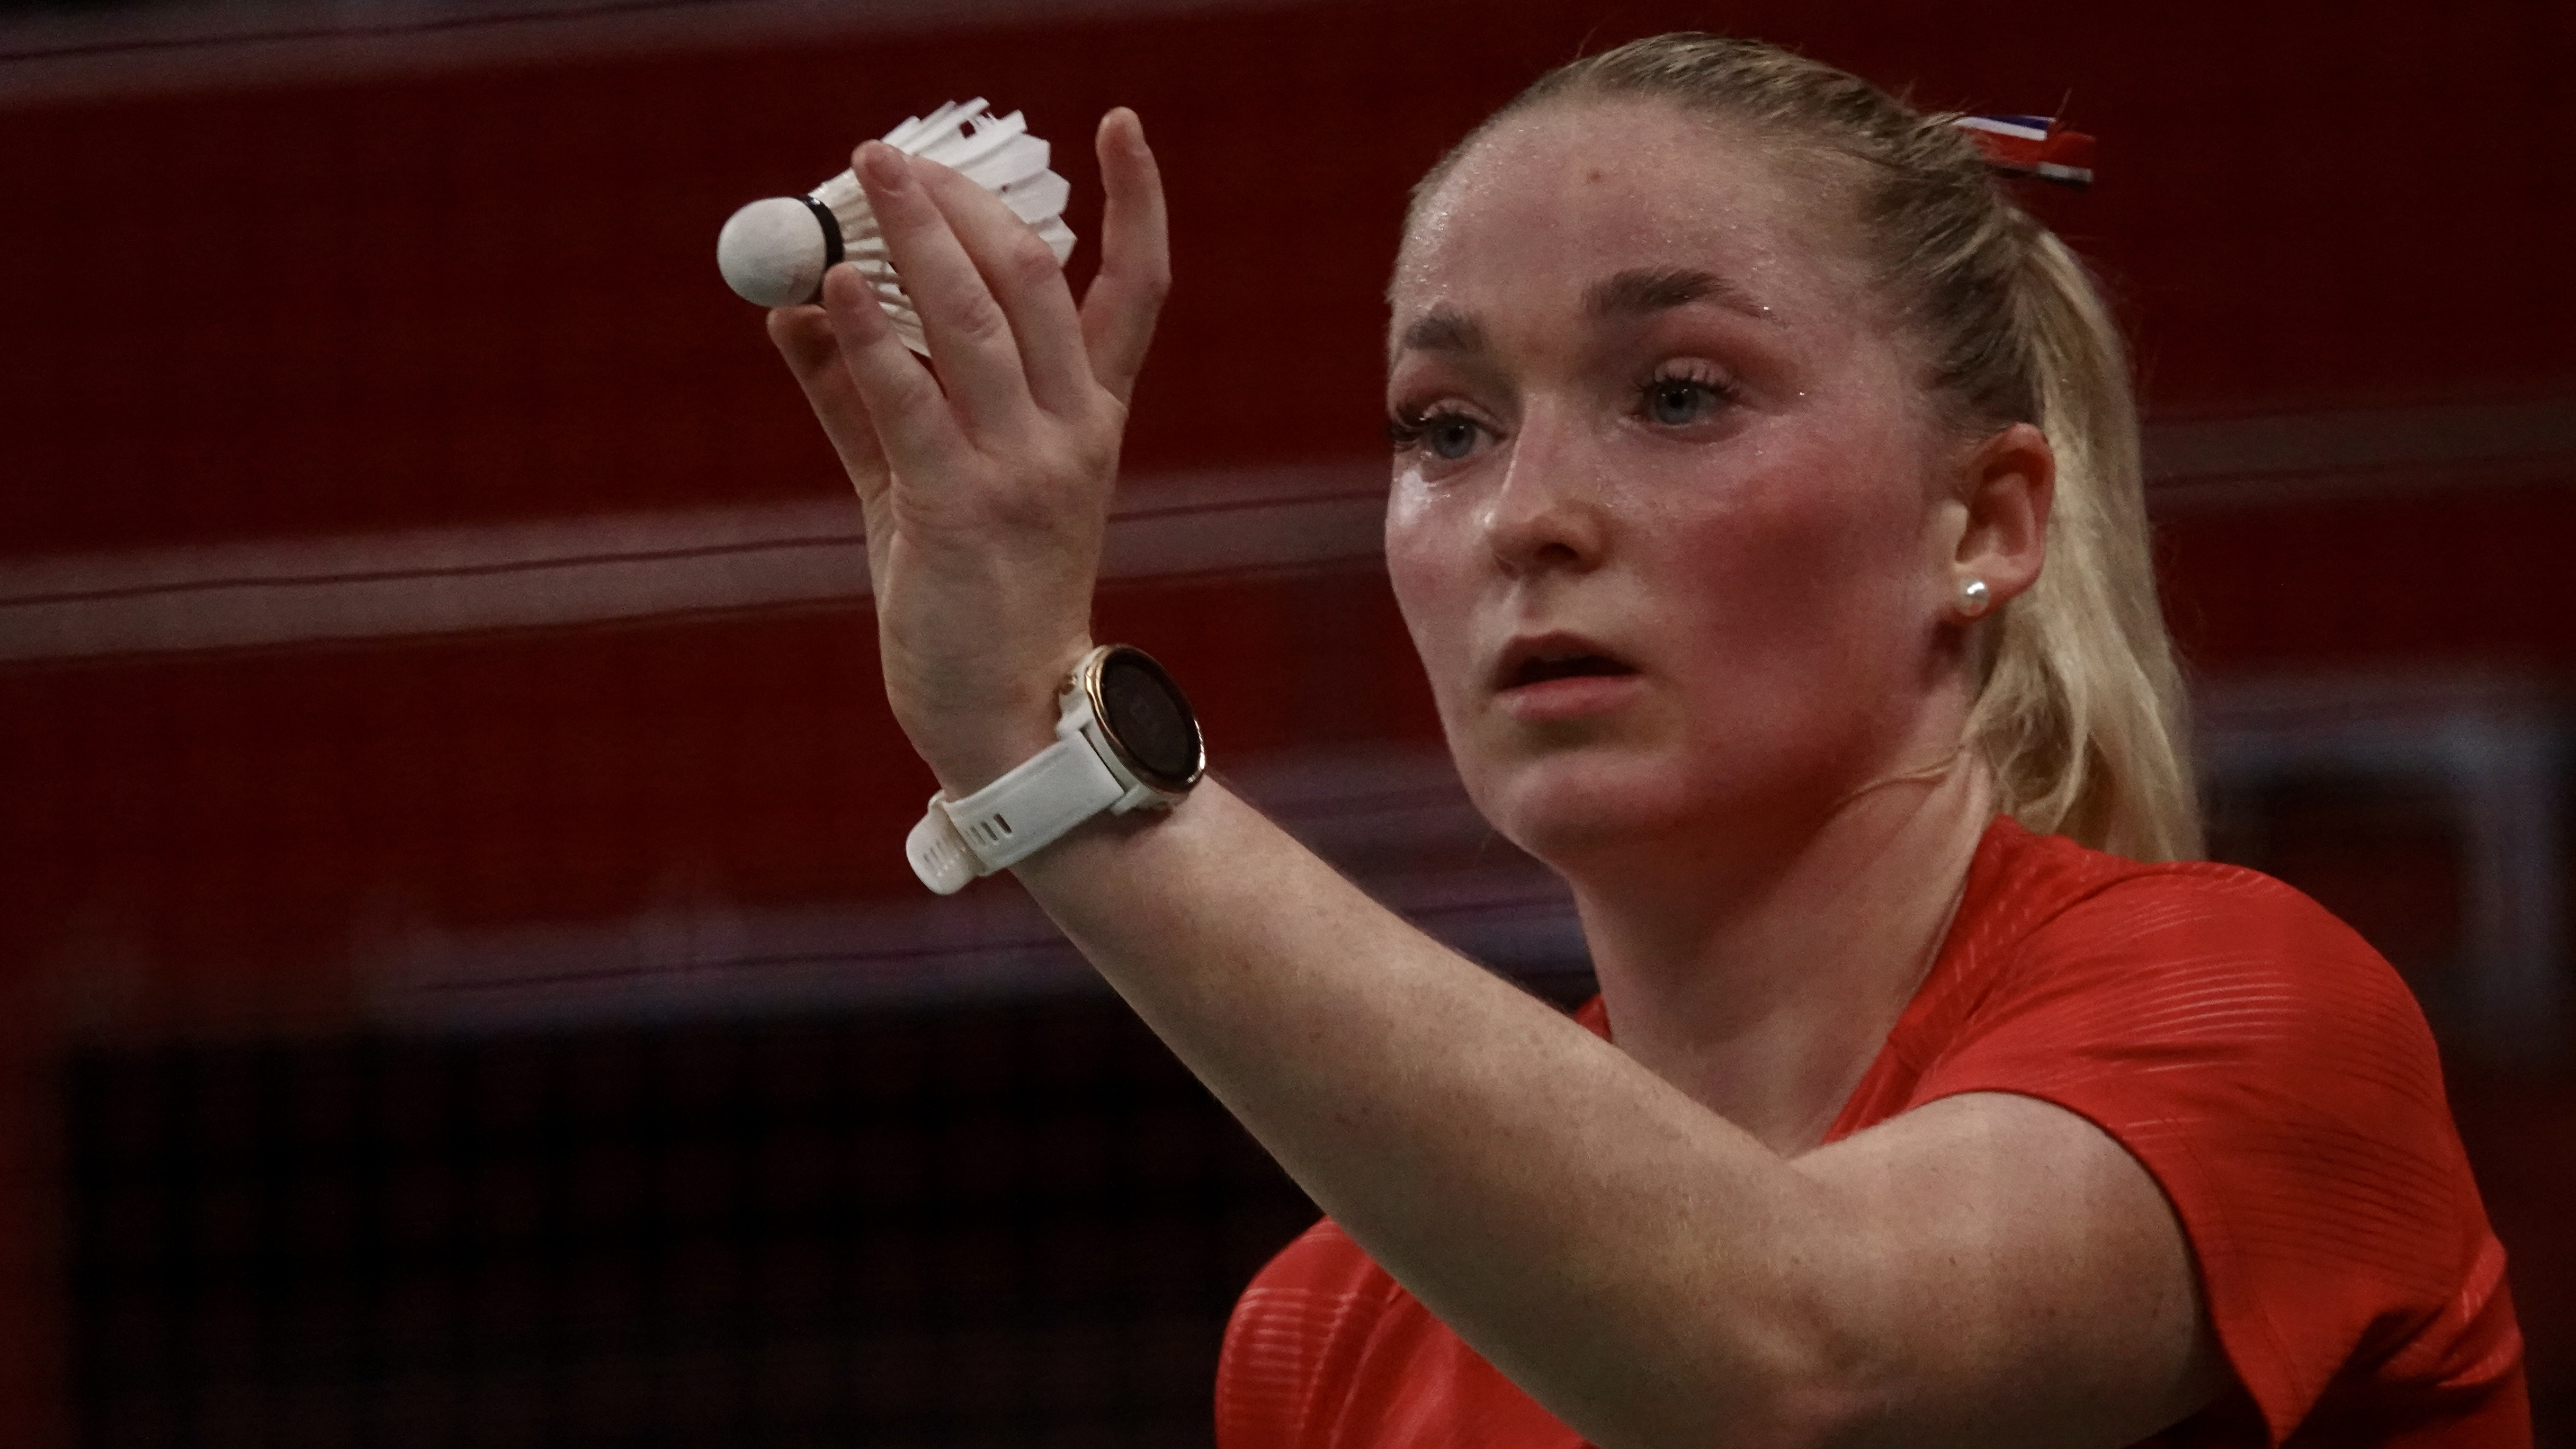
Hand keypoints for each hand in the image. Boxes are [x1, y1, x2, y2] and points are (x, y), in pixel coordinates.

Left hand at [765, 108, 1169, 794]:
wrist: (1008, 719)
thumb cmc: (976, 599)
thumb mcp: (929, 485)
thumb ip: (869, 398)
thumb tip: (802, 305)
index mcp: (1090, 423)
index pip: (1136, 291)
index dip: (1137, 202)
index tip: (1116, 121)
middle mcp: (1072, 436)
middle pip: (1033, 279)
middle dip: (963, 201)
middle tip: (892, 153)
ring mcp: (1024, 473)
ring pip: (973, 321)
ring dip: (912, 238)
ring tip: (861, 178)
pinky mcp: (959, 513)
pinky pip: (912, 403)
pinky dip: (871, 337)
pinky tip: (831, 290)